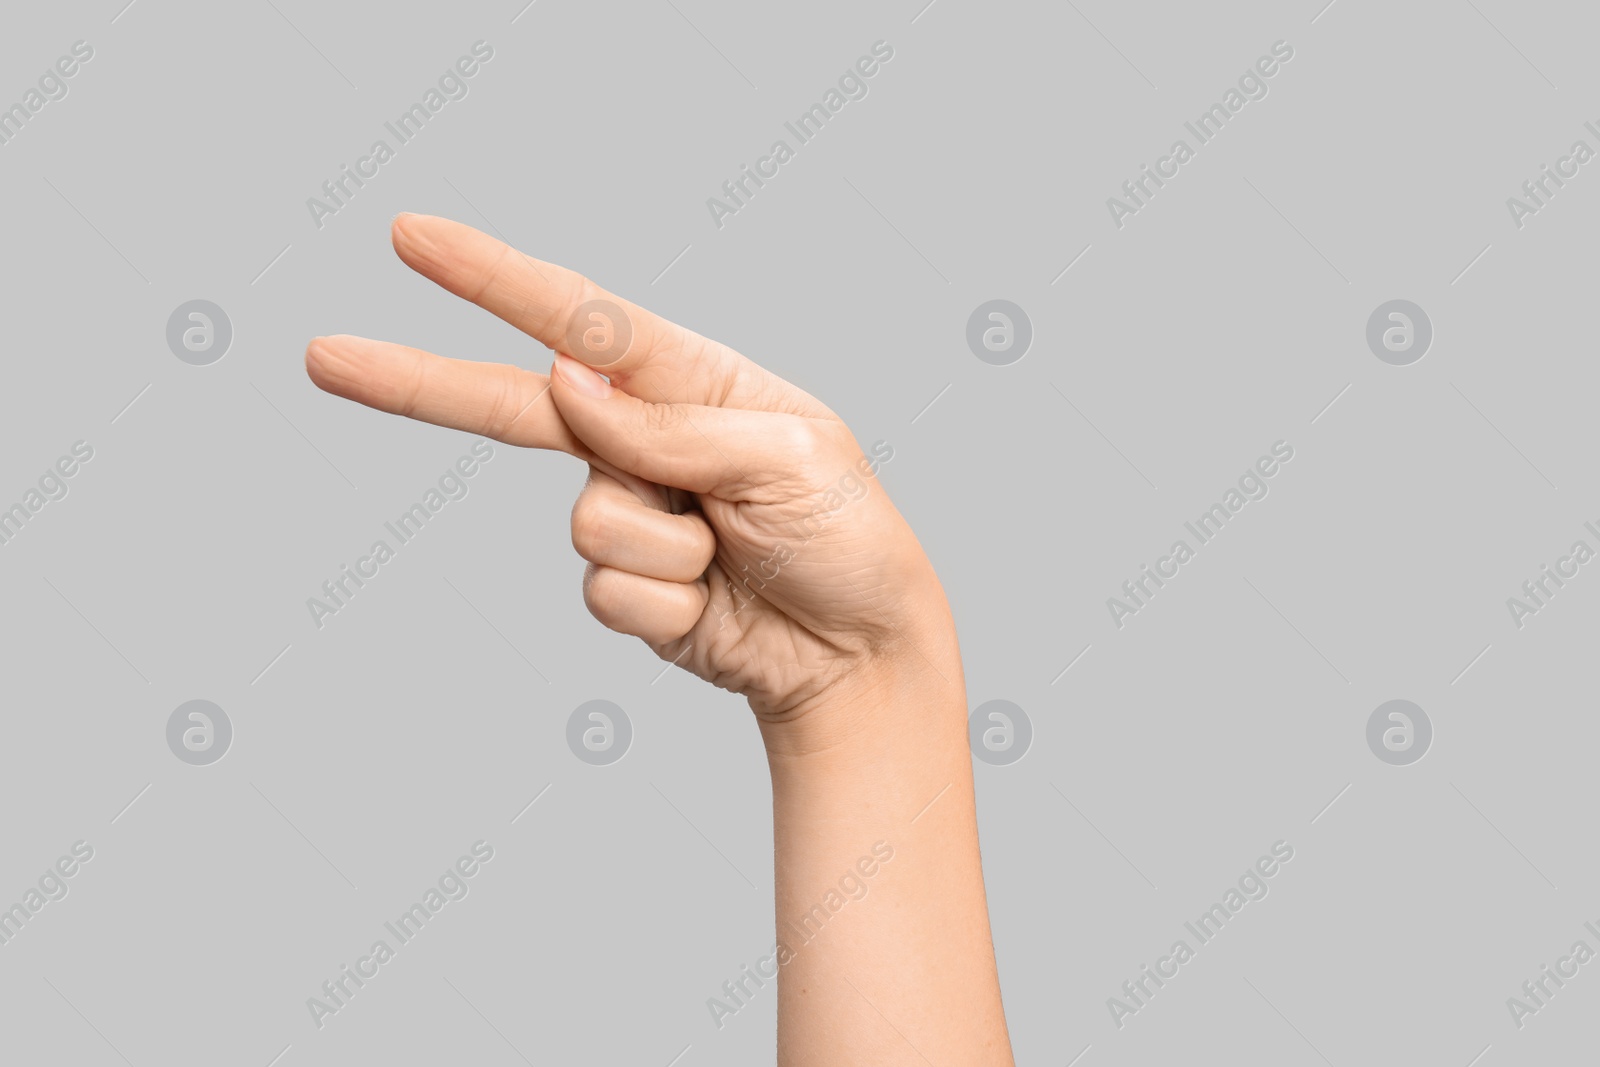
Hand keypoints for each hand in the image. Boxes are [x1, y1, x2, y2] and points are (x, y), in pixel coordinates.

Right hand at [305, 214, 952, 726]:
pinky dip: (665, 606)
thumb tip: (568, 383)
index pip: (579, 319)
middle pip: (513, 405)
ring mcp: (630, 512)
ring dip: (668, 549)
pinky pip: (605, 593)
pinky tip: (714, 601)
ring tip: (731, 553)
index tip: (410, 237)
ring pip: (590, 522)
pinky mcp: (626, 588)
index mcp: (693, 380)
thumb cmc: (845, 535)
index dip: (490, 278)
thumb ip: (673, 426)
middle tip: (324, 355)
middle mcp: (645, 438)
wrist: (859, 652)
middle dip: (421, 383)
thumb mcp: (787, 458)